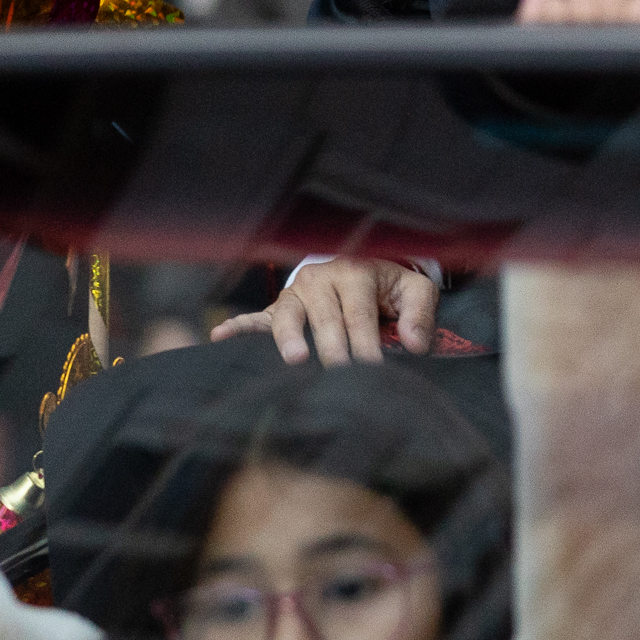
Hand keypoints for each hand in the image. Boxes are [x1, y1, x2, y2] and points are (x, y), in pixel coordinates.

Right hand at [212, 258, 437, 365]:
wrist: (363, 263)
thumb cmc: (390, 285)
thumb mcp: (414, 289)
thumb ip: (419, 313)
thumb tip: (414, 345)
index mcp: (357, 273)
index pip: (360, 314)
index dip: (366, 343)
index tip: (374, 371)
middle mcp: (323, 279)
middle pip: (326, 318)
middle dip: (333, 349)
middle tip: (340, 376)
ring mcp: (298, 292)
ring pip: (290, 315)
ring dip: (291, 337)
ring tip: (296, 359)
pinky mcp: (282, 305)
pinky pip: (259, 316)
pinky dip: (240, 326)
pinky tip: (220, 336)